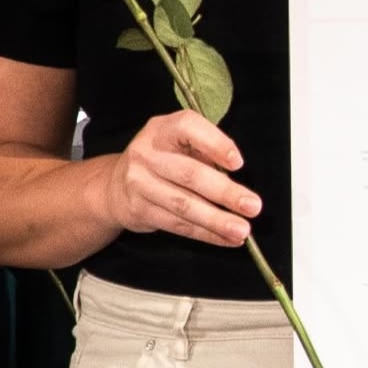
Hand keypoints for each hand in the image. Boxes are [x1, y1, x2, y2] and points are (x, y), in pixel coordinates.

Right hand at [104, 111, 261, 247]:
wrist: (114, 185)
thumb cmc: (162, 160)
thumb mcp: (180, 143)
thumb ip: (207, 153)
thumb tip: (239, 180)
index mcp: (163, 129)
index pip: (189, 128)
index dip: (215, 144)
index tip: (238, 163)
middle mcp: (147, 153)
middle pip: (190, 174)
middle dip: (225, 193)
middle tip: (252, 205)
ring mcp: (140, 183)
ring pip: (184, 205)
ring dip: (217, 221)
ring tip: (242, 229)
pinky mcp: (140, 210)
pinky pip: (178, 225)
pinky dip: (206, 234)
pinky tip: (226, 238)